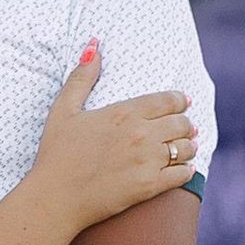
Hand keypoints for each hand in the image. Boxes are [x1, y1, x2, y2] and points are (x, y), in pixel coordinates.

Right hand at [29, 43, 194, 231]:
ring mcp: (147, 161)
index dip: (180, 100)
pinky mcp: (149, 187)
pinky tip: (185, 169)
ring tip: (188, 147)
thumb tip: (94, 46)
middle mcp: (141, 134)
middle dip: (186, 123)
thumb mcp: (63, 110)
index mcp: (124, 113)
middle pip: (181, 123)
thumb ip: (81, 77)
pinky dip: (188, 170)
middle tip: (186, 127)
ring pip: (186, 148)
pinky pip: (182, 174)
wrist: (55, 198)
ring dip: (189, 146)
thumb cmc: (56, 154)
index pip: (168, 100)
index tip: (184, 103)